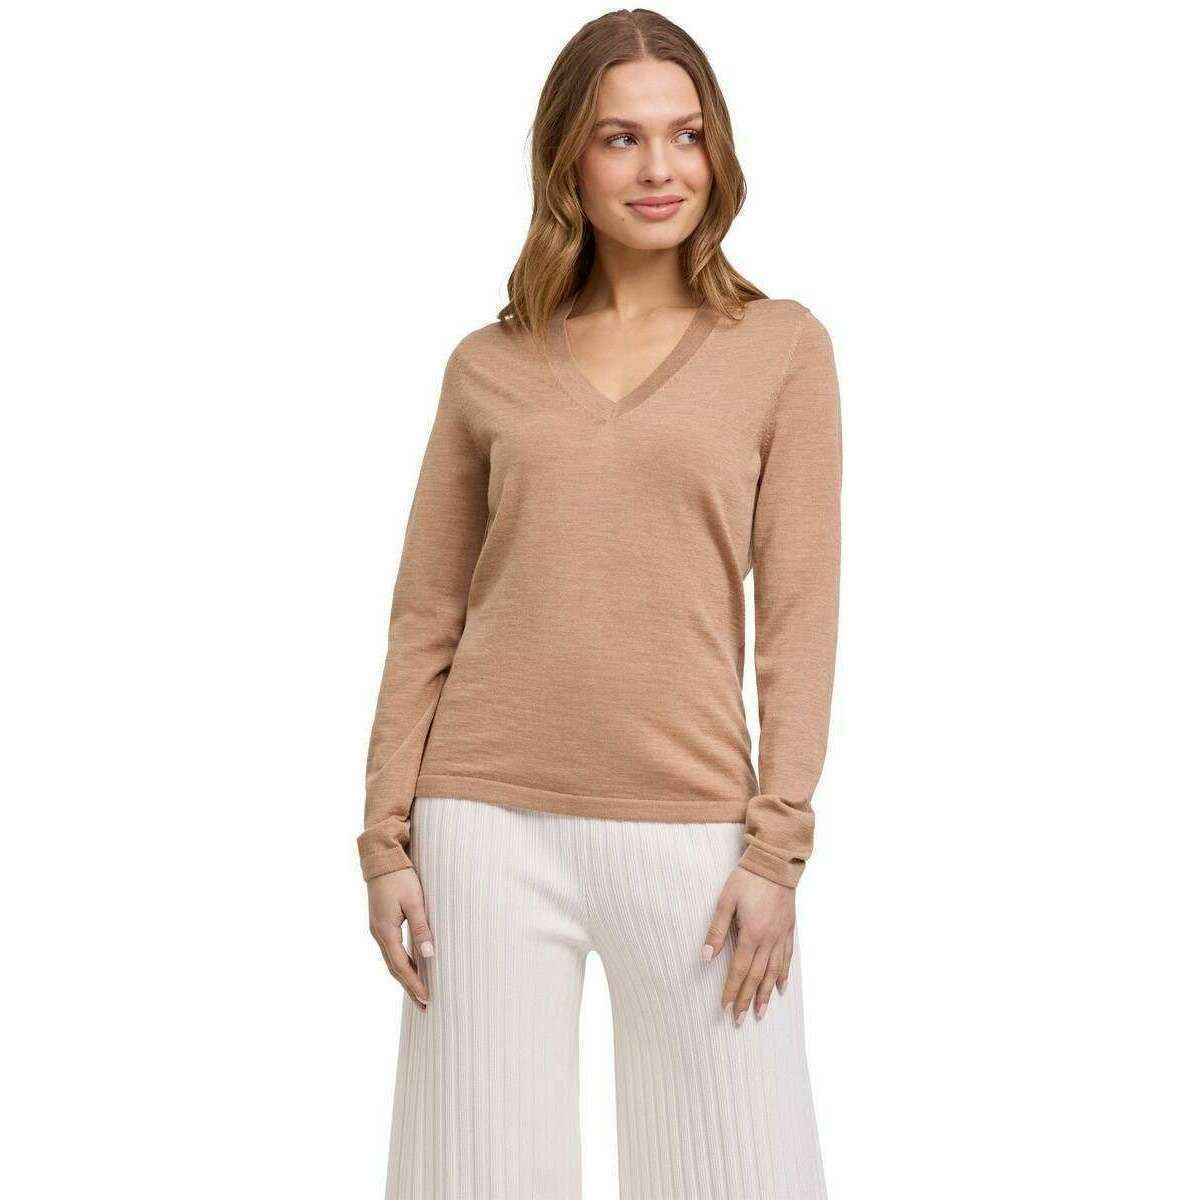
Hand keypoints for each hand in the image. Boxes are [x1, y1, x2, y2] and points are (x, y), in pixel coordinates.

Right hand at [367, 866, 433, 1007]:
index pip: (401, 966)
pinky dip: (402, 963)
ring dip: (405, 977)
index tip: (427, 998)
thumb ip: (422, 928)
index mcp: (385, 931)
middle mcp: (378, 934)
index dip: (414, 983)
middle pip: (394, 968)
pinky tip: (412, 967)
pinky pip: (392, 950)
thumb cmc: (400, 877)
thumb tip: (429, 955)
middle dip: (409, 987)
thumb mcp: (414, 902)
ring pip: (392, 961)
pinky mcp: (381, 924)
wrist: (381, 860)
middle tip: (424, 1005)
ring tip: (419, 992)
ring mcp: (378, 929)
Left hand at [702, 866, 795, 1024]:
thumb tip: (707, 956)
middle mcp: (768, 940)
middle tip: (740, 1019)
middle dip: (747, 1000)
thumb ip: (717, 930)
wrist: (775, 864)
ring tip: (761, 1013)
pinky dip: (783, 975)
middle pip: (756, 977)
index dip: (731, 990)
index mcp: (751, 934)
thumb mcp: (726, 901)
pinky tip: (781, 988)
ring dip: (766, 994)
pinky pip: (787, 959)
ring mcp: (781, 936)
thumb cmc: (747, 880)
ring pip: (774, 972)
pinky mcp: (789, 930)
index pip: (739, 970)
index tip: (725, 1008)